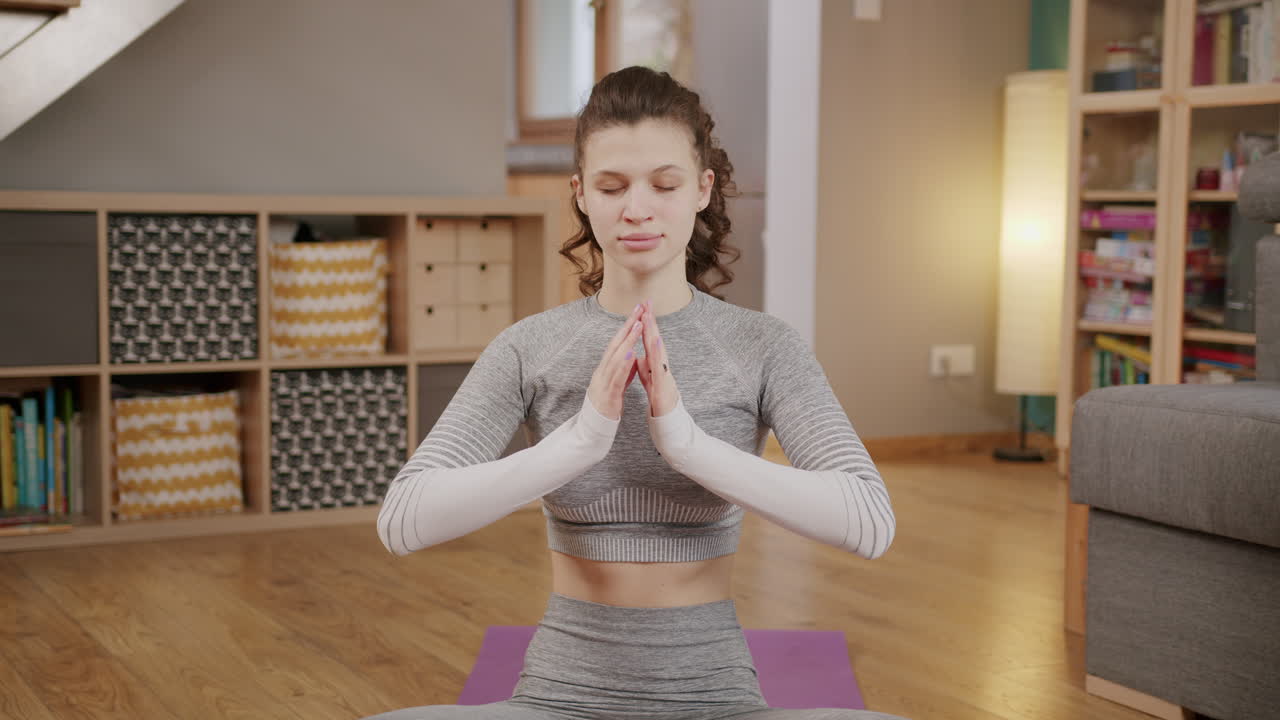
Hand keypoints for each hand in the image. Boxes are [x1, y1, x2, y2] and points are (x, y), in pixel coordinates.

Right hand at [586, 302, 643, 419]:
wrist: (593, 428)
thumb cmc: (606, 404)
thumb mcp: (616, 382)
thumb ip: (623, 369)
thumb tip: (632, 354)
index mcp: (606, 367)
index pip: (617, 343)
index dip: (627, 326)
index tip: (638, 310)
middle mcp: (602, 370)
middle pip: (615, 344)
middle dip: (628, 325)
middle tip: (639, 309)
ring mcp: (603, 381)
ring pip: (616, 357)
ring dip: (628, 340)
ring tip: (638, 325)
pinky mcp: (608, 393)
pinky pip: (616, 376)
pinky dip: (624, 364)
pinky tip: (632, 353)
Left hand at [636, 299, 679, 416]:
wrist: (668, 418)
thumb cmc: (660, 398)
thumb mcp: (649, 379)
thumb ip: (644, 367)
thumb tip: (639, 356)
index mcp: (654, 363)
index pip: (648, 339)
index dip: (645, 324)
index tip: (641, 307)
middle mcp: (661, 364)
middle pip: (655, 339)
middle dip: (650, 320)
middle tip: (647, 302)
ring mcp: (664, 372)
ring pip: (658, 349)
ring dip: (654, 332)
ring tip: (649, 317)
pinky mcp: (664, 382)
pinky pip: (660, 365)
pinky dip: (658, 353)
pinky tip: (656, 341)